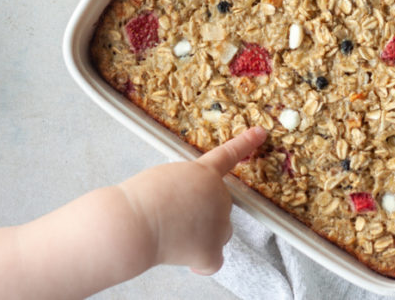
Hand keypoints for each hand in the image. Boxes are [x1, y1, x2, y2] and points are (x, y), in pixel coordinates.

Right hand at [119, 126, 267, 274]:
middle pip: (219, 207)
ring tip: (173, 233)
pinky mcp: (211, 250)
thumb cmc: (139, 200)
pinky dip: (201, 262)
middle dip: (202, 213)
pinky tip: (189, 261)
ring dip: (203, 235)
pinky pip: (213, 261)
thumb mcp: (165, 179)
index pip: (229, 155)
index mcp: (204, 173)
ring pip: (219, 233)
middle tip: (172, 216)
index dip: (245, 143)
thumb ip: (187, 187)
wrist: (133, 223)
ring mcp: (219, 224)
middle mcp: (219, 195)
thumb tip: (189, 211)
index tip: (261, 132)